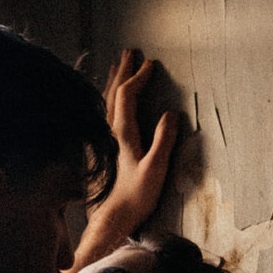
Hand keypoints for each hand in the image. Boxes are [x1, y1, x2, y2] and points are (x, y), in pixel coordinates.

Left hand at [103, 49, 177, 223]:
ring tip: (118, 67)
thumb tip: (171, 114)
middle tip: (128, 53)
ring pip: (105, 103)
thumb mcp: (155, 169)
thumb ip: (163, 140)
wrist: (111, 219)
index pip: (127, 96)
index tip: (150, 64)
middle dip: (122, 72)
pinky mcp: (101, 150)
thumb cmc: (134, 197)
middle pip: (113, 94)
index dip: (138, 77)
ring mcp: (103, 140)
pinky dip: (108, 100)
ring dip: (113, 83)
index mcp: (122, 133)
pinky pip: (103, 114)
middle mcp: (109, 133)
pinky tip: (109, 102)